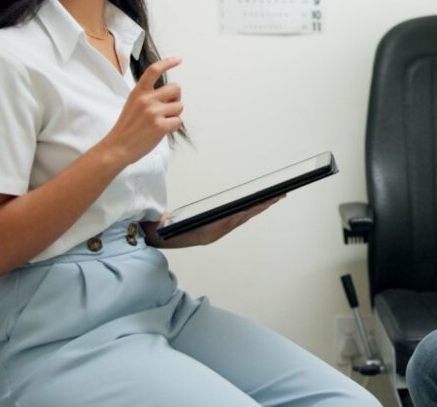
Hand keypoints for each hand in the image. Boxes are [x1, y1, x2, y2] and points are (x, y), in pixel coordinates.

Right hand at [101, 58, 182, 164]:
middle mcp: (146, 99)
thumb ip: (148, 96)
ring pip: (179, 106)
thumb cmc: (127, 127)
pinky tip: (161, 130)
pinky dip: (173, 127)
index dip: (168, 63)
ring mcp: (153, 112)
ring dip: (174, 114)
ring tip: (160, 121)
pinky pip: (178, 121)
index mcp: (138, 92)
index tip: (178, 60)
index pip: (154, 71)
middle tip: (167, 108)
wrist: (117, 147)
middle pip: (176, 88)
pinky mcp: (160, 126)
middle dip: (175, 98)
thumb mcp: (133, 104)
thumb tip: (170, 94)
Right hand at [144, 195, 284, 247]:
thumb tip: (185, 220)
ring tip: (272, 199)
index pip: (238, 217)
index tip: (269, 200)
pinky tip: (253, 207)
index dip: (254, 208)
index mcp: (209, 232)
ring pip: (241, 218)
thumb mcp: (171, 225)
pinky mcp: (215, 230)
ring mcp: (216, 232)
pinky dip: (246, 212)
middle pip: (244, 216)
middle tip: (280, 195)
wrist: (156, 240)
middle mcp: (216, 233)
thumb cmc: (162, 230)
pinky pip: (235, 220)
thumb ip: (182, 221)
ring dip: (257, 208)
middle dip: (262, 205)